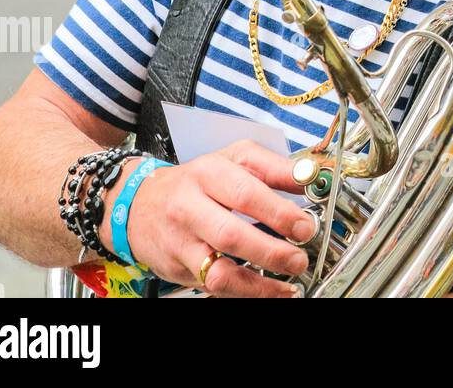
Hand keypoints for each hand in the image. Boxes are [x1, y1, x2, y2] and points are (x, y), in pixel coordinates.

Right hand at [100, 141, 315, 297]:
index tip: (305, 226)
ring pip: (218, 271)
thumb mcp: (235, 158)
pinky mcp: (178, 269)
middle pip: (230, 234)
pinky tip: (267, 292)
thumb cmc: (196, 180)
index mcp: (209, 174)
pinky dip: (244, 294)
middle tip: (299, 257)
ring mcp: (181, 243)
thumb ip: (276, 168)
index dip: (279, 213)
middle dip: (271, 251)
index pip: (245, 193)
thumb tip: (313, 176)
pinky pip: (213, 287)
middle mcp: (190, 208)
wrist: (139, 203)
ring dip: (258, 284)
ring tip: (288, 283)